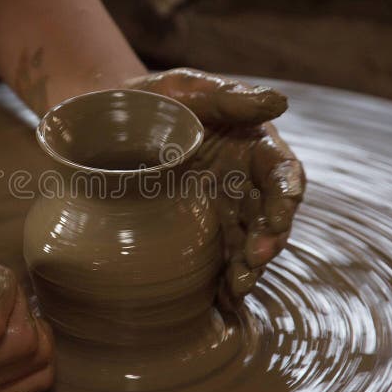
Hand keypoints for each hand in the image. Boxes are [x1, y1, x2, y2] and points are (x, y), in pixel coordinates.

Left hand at [126, 68, 305, 301]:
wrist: (105, 129)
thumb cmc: (150, 102)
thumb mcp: (184, 90)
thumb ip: (227, 99)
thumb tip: (279, 101)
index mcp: (250, 146)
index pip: (281, 172)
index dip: (286, 192)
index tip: (281, 211)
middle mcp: (243, 183)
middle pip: (270, 215)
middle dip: (269, 239)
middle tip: (255, 258)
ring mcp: (222, 212)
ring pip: (248, 243)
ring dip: (249, 267)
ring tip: (238, 286)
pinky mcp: (199, 234)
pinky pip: (220, 260)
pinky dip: (225, 282)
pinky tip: (223, 301)